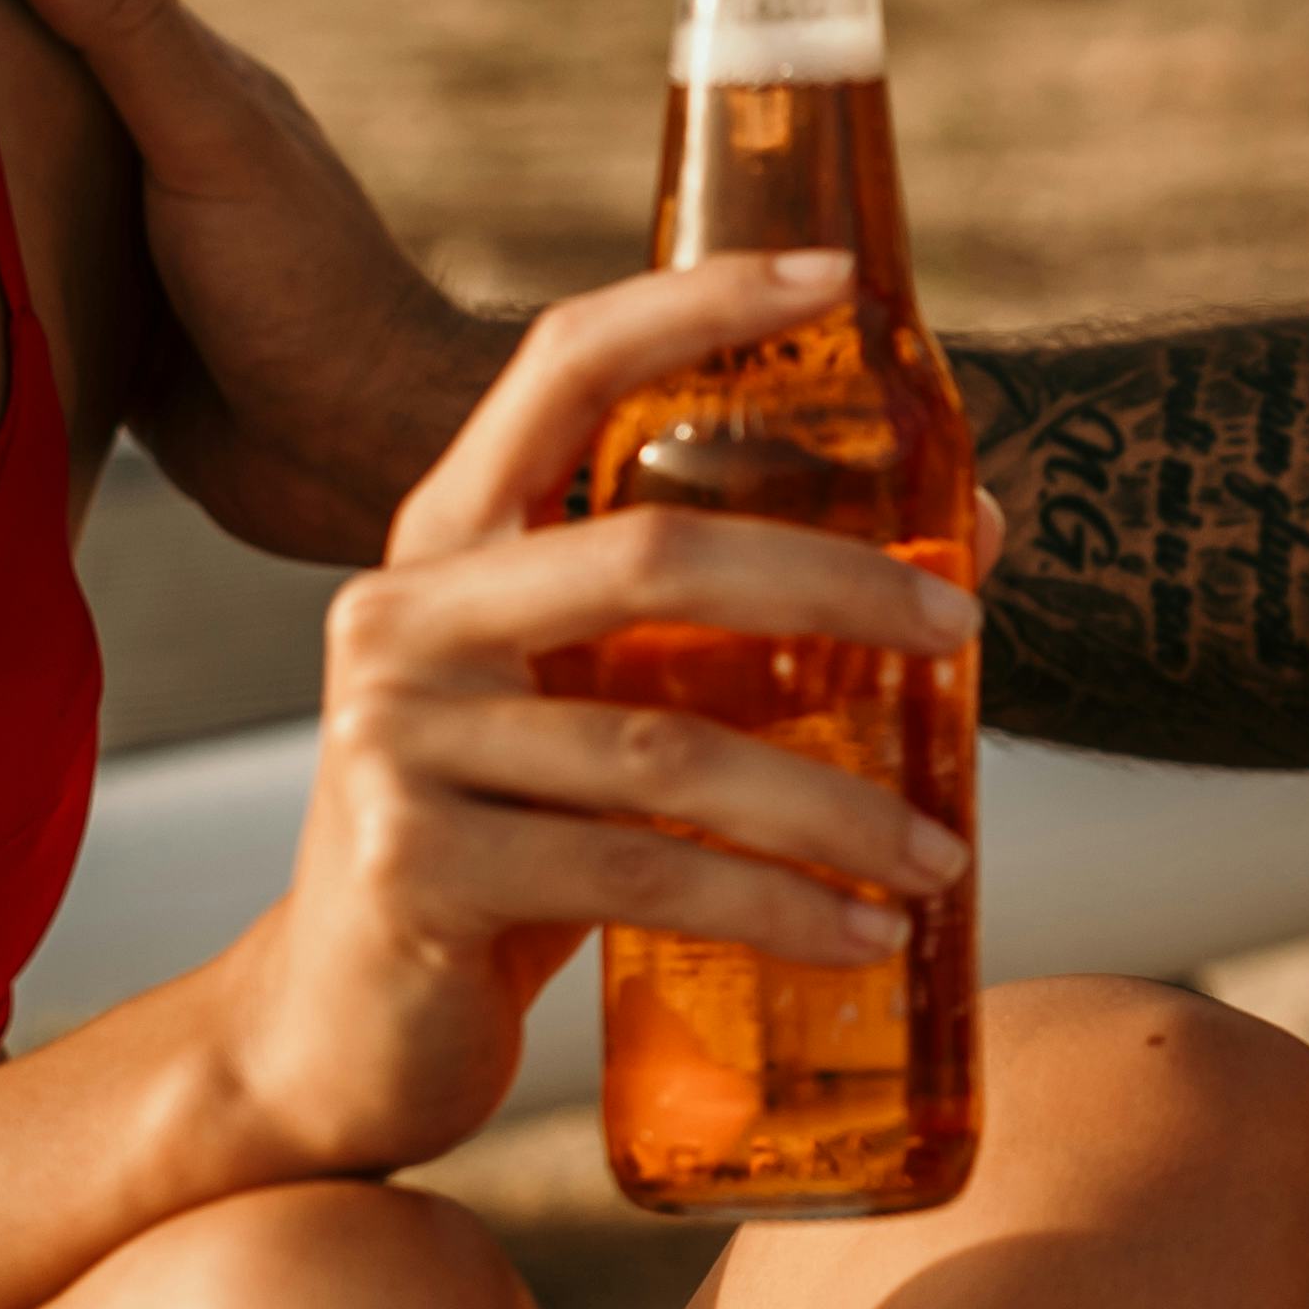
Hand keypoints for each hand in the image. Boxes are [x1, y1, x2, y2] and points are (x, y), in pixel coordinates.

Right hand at [4, 0, 499, 561]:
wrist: (358, 455)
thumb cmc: (304, 285)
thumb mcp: (208, 138)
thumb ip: (125, 33)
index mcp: (188, 99)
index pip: (71, 8)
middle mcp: (158, 169)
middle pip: (30, 109)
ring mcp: (136, 260)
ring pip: (18, 208)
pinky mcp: (116, 345)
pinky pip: (22, 302)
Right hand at [207, 253, 979, 1176]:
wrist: (332, 1035)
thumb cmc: (504, 851)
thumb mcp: (597, 712)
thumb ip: (732, 627)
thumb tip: (976, 532)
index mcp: (448, 545)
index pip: (560, 369)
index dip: (691, 302)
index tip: (834, 273)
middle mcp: (400, 618)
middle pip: (653, 554)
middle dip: (833, 583)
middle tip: (962, 628)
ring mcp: (394, 743)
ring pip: (665, 744)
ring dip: (832, 805)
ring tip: (942, 856)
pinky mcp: (412, 870)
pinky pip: (638, 874)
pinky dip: (772, 908)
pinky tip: (862, 940)